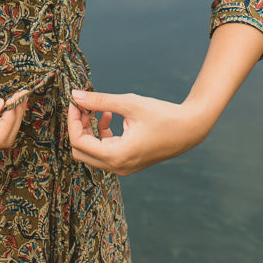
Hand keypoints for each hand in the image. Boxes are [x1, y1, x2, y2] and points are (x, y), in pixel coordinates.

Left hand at [67, 89, 205, 175]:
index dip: (72, 120)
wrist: (190, 128)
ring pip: (93, 152)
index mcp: (117, 156)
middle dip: (78, 127)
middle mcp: (118, 167)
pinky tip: (110, 116)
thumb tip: (76, 95)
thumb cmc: (162, 115)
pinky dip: (102, 135)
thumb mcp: (129, 103)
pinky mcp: (128, 162)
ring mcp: (123, 167)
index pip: (79, 142)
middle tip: (83, 106)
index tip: (75, 101)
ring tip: (100, 109)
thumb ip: (100, 101)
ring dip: (90, 130)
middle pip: (81, 152)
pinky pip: (105, 152)